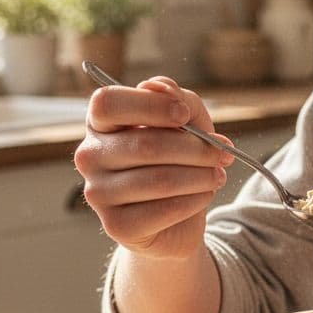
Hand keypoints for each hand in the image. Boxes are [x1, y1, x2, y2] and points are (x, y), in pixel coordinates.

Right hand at [74, 77, 233, 259]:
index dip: (150, 106)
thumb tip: (159, 87)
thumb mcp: (187, 123)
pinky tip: (204, 195)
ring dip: (201, 176)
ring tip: (217, 174)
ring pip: (159, 179)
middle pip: (144, 144)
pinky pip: (163, 210)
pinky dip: (195, 200)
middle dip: (195, 148)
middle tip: (222, 153)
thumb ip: (178, 99)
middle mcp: (90, 156)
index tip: (184, 115)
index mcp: (100, 123)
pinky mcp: (116, 226)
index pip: (108, 103)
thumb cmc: (178, 161)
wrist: (176, 219)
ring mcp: (98, 193)